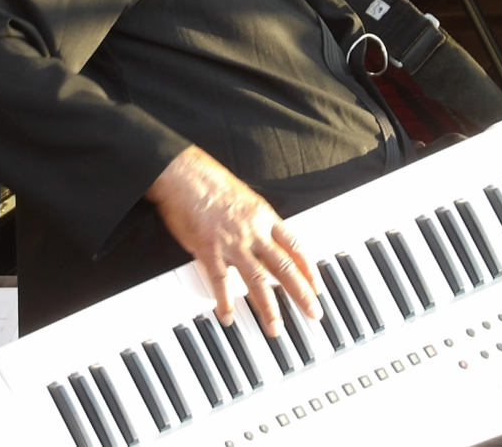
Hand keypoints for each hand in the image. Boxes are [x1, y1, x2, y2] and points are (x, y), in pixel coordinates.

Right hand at [147, 146, 322, 336]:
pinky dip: (225, 301)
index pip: (295, 247)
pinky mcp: (208, 249)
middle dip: (301, 294)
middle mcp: (253, 232)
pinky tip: (228, 317)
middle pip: (284, 268)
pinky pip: (220, 281)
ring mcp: (232, 243)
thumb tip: (265, 234)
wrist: (185, 173)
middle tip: (313, 313)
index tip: (317, 286)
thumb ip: (256, 219)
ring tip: (275, 328)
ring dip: (268, 307)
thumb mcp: (245, 197)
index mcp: (264, 217)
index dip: (308, 269)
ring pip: (257, 280)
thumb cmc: (210, 181)